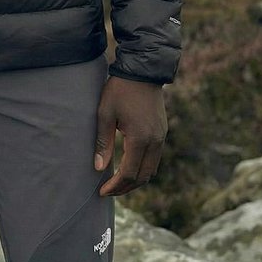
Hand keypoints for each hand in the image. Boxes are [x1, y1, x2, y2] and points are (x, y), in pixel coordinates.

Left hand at [94, 75, 166, 196]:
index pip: (129, 173)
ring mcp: (161, 137)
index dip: (115, 186)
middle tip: (109, 191)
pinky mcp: (163, 131)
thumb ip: (103, 142)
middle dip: (126, 187)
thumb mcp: (105, 113)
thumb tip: (99, 168)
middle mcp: (155, 141)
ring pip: (151, 169)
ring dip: (136, 179)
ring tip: (118, 182)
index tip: (102, 191)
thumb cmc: (120, 90)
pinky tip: (130, 166)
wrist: (142, 70)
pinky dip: (143, 168)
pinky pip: (155, 158)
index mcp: (140, 139)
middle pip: (143, 177)